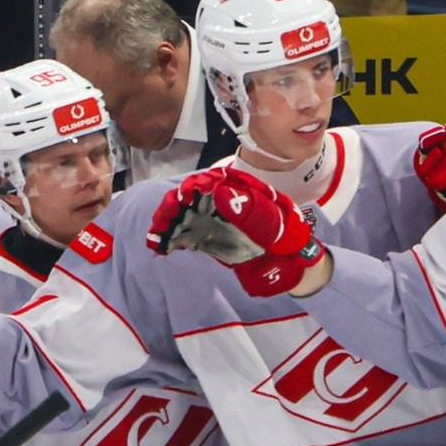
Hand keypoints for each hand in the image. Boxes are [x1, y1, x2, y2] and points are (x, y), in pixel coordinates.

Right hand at [146, 165, 324, 294]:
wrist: (289, 264)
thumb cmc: (288, 240)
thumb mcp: (276, 226)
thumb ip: (251, 211)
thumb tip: (219, 191)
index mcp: (240, 189)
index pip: (213, 181)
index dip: (195, 187)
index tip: (183, 198)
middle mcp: (222, 200)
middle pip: (191, 196)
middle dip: (173, 206)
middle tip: (163, 222)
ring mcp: (211, 218)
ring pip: (182, 214)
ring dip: (166, 222)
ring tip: (157, 238)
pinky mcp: (204, 236)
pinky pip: (182, 234)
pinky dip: (169, 239)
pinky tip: (160, 248)